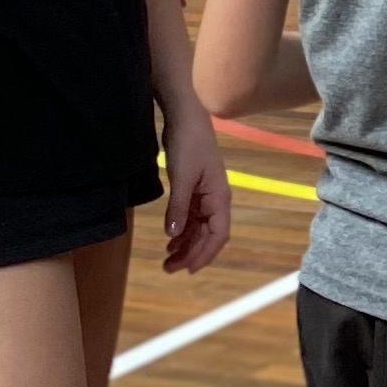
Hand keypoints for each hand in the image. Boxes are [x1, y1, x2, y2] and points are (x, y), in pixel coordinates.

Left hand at [160, 111, 231, 275]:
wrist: (186, 118)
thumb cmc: (189, 144)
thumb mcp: (182, 177)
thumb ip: (178, 207)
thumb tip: (172, 234)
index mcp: (219, 198)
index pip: (218, 234)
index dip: (204, 254)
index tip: (188, 269)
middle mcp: (216, 200)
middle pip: (208, 235)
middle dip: (191, 253)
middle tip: (168, 268)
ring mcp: (205, 196)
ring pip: (198, 228)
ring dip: (185, 244)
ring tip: (167, 259)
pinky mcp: (194, 190)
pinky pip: (191, 217)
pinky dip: (181, 230)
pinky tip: (170, 239)